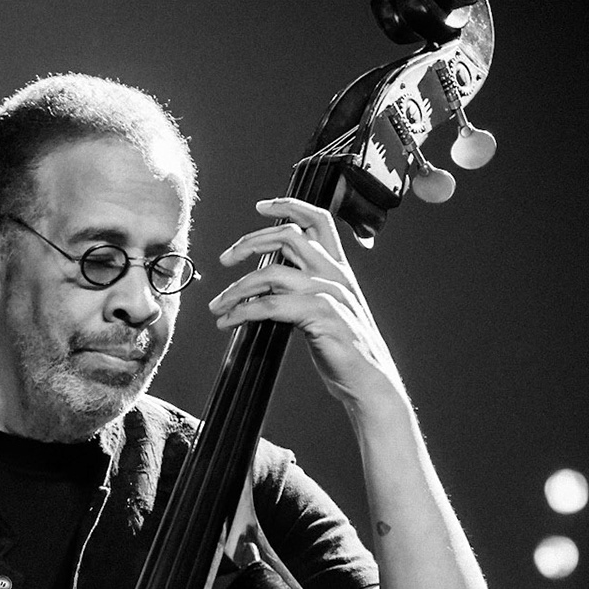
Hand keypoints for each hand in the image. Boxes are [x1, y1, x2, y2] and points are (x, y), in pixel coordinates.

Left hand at [213, 197, 406, 411]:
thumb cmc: (345, 351)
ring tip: (218, 306)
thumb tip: (265, 284)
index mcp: (339, 269)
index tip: (261, 206)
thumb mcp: (326, 311)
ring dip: (237, 289)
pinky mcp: (322, 315)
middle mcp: (336, 275)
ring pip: (272, 273)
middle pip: (288, 237)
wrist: (369, 383)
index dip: (289, 206)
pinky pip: (272, 305)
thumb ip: (303, 291)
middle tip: (225, 259)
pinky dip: (244, 311)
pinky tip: (230, 321)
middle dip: (249, 242)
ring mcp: (330, 293)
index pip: (318, 220)